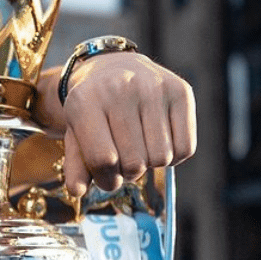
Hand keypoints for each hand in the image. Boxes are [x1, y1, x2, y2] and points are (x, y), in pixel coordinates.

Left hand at [36, 51, 196, 196]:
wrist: (113, 68)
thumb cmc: (92, 109)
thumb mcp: (75, 134)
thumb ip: (75, 165)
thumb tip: (77, 191)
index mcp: (85, 100)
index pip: (103, 159)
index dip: (106, 179)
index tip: (106, 177)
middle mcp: (120, 88)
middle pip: (134, 163)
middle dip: (127, 173)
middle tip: (122, 161)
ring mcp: (154, 87)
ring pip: (161, 158)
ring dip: (150, 165)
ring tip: (138, 148)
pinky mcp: (181, 91)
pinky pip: (185, 148)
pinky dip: (173, 157)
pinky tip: (157, 141)